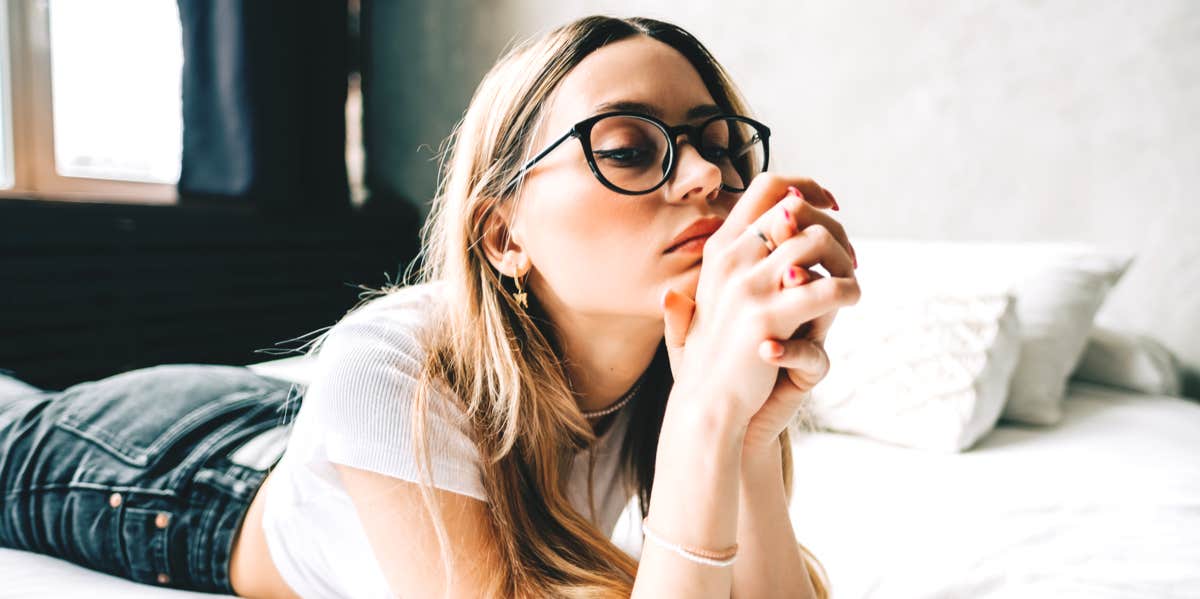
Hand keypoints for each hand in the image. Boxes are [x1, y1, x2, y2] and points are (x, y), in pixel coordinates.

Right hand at [660, 175, 859, 429]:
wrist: (706, 403)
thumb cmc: (715, 354)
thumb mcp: (717, 295)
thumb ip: (742, 258)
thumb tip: (785, 215)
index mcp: (720, 250)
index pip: (767, 188)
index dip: (807, 188)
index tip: (830, 205)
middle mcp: (731, 260)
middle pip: (798, 211)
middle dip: (833, 230)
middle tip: (850, 258)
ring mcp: (748, 288)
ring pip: (816, 242)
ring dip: (844, 259)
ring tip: (852, 281)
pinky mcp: (768, 319)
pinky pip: (827, 288)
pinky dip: (849, 291)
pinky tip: (852, 300)